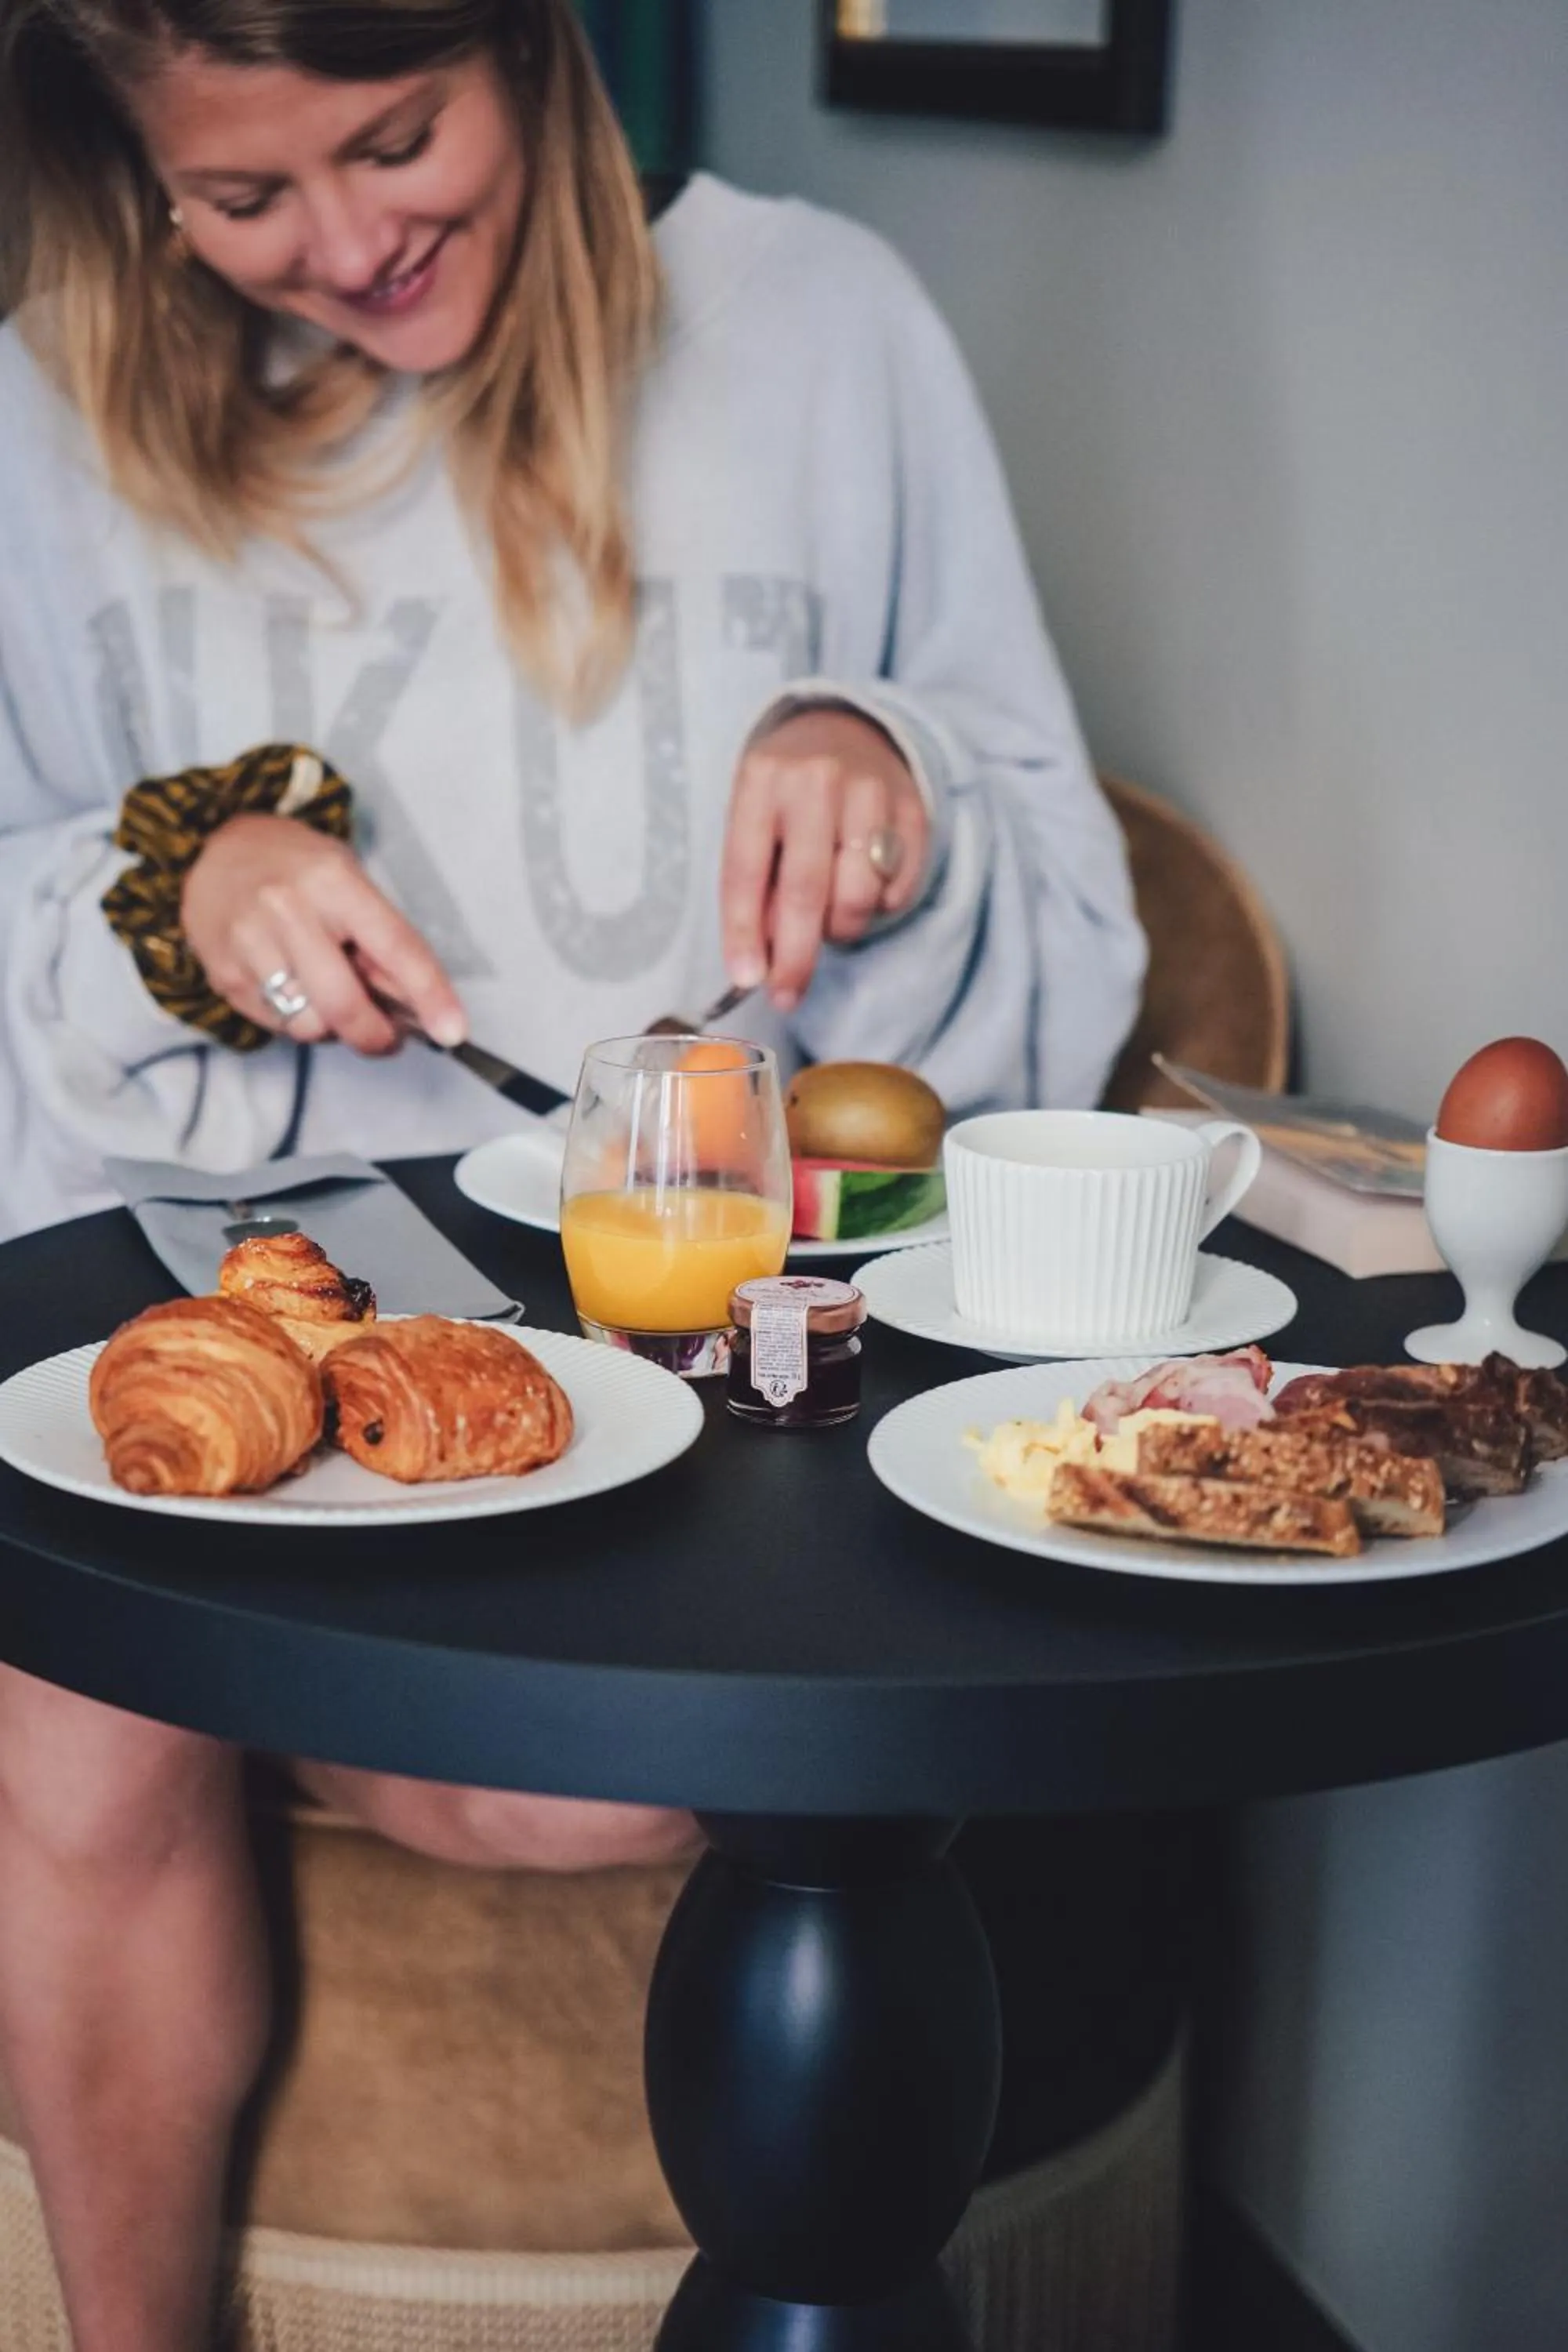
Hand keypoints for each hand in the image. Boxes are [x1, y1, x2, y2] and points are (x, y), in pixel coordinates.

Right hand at [182, 815, 466, 1055]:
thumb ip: (382, 940)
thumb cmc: (297, 868)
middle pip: (344, 1003)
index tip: (452, 1031)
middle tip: (388, 1038)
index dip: (429, 994)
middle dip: (376, 1036)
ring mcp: (249, 943)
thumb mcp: (350, 883)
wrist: (215, 851)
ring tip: (329, 995)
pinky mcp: (224, 974)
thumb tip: (417, 1003)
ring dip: (332, 1028)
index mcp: (333, 881)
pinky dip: (297, 1021)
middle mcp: (287, 909)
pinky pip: (277, 1026)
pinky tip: (294, 989)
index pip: (394, 947)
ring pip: (309, 1025)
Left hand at [721, 708, 929, 1011]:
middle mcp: (817, 780)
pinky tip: (864, 889)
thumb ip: (753, 882)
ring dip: (840, 928)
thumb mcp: (753, 819)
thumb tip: (757, 960)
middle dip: (795, 957)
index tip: (747, 980)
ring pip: (858, 896)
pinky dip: (879, 907)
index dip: (744, 932)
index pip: (747, 869)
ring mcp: (871, 791)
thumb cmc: (788, 793)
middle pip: (806, 890)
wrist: (848, 730)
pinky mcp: (913, 808)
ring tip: (828, 918)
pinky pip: (898, 889)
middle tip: (786, 995)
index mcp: (763, 780)